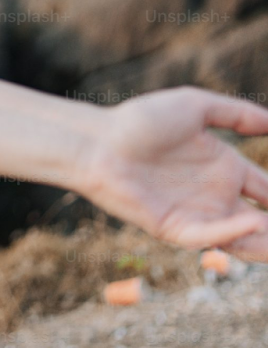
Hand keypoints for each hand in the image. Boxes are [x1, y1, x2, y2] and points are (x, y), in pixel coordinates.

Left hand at [76, 87, 267, 259]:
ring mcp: (197, 214)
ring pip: (245, 239)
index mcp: (226, 169)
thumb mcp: (196, 107)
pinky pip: (210, 237)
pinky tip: (251, 221)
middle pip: (266, 223)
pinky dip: (232, 234)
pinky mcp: (174, 229)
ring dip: (265, 240)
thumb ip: (237, 113)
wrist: (96, 140)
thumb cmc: (139, 121)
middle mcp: (217, 196)